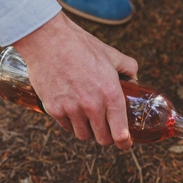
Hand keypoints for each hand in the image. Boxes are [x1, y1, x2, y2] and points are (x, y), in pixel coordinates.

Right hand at [13, 12, 138, 148]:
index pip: (120, 134)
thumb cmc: (81, 45)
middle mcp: (92, 106)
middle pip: (103, 139)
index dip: (124, 142)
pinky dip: (70, 123)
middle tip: (106, 129)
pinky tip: (72, 111)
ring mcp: (72, 109)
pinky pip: (66, 126)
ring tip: (88, 119)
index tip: (124, 143)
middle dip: (107, 136)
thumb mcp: (112, 55)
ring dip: (88, 130)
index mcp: (111, 95)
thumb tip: (134, 81)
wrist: (48, 39)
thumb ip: (129, 70)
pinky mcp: (54, 109)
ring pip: (84, 135)